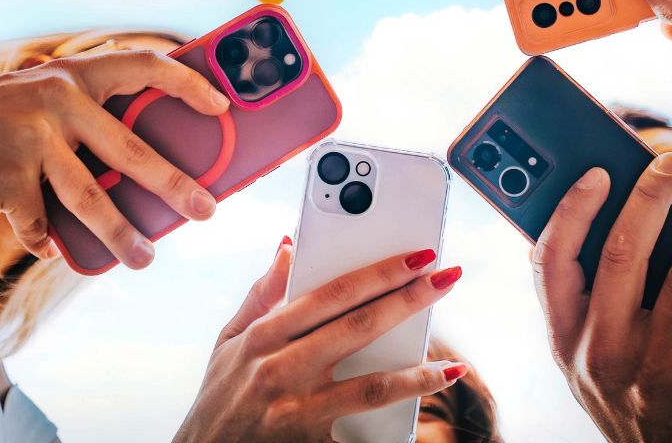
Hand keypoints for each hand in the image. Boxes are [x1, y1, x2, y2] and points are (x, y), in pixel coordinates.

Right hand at [0, 50, 229, 267]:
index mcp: (73, 75)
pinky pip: (42, 224)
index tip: (222, 106)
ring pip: (92, 200)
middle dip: (174, 185)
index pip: (144, 65)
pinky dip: (49, 239)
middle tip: (206, 209)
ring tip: (146, 257)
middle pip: (132, 151)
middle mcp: (58, 102)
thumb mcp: (36, 95)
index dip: (187, 83)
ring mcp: (33, 142)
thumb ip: (82, 114)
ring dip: (124, 234)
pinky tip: (55, 248)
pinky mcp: (8, 181)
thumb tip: (143, 161)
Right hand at [174, 242, 465, 442]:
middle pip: (359, 328)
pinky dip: (400, 415)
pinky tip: (431, 398)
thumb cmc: (219, 399)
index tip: (417, 256)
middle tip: (447, 278)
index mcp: (263, 336)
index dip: (379, 272)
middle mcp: (279, 370)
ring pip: (369, 386)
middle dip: (409, 299)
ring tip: (452, 363)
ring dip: (417, 371)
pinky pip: (364, 428)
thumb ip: (262, 294)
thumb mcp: (228, 343)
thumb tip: (289, 245)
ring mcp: (295, 412)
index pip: (332, 293)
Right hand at [532, 153, 671, 442]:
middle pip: (622, 254)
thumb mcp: (592, 357)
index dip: (572, 209)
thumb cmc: (637, 396)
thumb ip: (593, 300)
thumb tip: (622, 209)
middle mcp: (602, 355)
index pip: (551, 261)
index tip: (598, 171)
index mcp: (565, 339)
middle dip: (650, 196)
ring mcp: (655, 374)